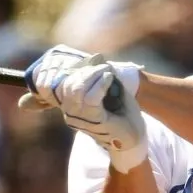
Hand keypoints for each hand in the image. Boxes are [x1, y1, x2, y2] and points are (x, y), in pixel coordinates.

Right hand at [20, 55, 146, 172]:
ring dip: (93, 74)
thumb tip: (96, 57)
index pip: (58, 84)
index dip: (72, 68)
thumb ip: (99, 75)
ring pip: (76, 89)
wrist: (135, 135)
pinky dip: (100, 83)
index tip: (91, 59)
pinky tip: (108, 78)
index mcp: (69, 105)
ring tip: (106, 71)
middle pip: (66, 84)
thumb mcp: (108, 89)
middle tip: (102, 65)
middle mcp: (70, 113)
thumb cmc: (121, 112)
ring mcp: (80, 118)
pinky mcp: (94, 121)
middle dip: (84, 70)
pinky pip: (91, 98)